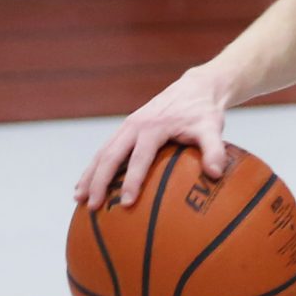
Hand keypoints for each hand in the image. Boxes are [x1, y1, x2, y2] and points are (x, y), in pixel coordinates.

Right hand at [75, 66, 230, 209]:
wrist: (196, 88)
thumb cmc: (204, 113)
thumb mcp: (213, 128)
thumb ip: (215, 150)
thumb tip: (216, 174)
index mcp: (153, 127)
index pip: (138, 159)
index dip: (131, 182)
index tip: (125, 203)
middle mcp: (134, 126)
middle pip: (110, 156)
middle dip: (99, 182)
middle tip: (92, 206)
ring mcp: (127, 127)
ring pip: (102, 153)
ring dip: (89, 175)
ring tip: (79, 198)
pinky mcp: (126, 129)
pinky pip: (106, 149)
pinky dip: (95, 167)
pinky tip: (88, 184)